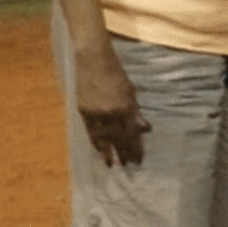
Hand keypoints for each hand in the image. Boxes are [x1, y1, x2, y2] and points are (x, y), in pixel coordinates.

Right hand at [74, 45, 149, 166]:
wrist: (93, 61)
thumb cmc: (116, 73)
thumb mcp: (131, 92)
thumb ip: (136, 112)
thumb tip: (145, 129)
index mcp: (124, 107)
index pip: (131, 133)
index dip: (135, 147)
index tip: (139, 159)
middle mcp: (109, 113)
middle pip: (118, 138)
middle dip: (123, 153)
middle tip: (128, 166)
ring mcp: (94, 112)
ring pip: (102, 137)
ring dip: (107, 152)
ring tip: (111, 164)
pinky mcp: (82, 110)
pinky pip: (90, 131)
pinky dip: (95, 141)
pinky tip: (98, 150)